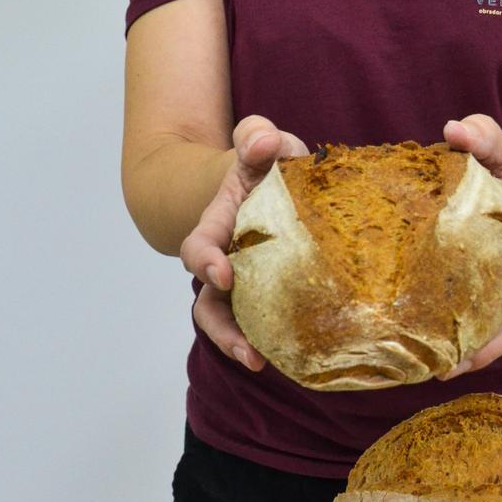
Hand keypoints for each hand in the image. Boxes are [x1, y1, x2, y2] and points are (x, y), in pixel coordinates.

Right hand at [181, 115, 308, 368]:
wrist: (272, 181)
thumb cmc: (267, 162)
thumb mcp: (263, 142)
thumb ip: (257, 136)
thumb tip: (263, 144)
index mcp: (220, 223)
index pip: (199, 247)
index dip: (206, 262)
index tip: (225, 274)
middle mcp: (227, 260)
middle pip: (209, 303)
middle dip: (221, 329)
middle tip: (247, 350)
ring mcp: (246, 284)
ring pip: (232, 322)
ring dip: (242, 345)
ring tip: (264, 365)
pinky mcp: (271, 297)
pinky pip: (266, 323)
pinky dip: (276, 340)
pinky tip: (301, 355)